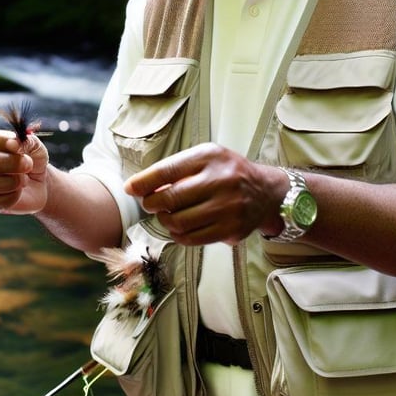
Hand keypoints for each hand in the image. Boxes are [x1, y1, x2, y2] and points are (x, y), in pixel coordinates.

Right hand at [0, 122, 49, 214]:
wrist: (37, 183)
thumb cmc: (30, 157)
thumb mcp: (33, 144)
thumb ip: (25, 141)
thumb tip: (15, 143)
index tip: (16, 144)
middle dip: (5, 162)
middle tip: (27, 163)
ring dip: (11, 181)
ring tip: (25, 179)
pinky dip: (13, 195)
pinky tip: (19, 190)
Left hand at [123, 142, 286, 244]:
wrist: (265, 191)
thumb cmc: (227, 172)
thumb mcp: (205, 158)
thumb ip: (176, 169)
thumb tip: (140, 187)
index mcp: (210, 157)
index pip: (168, 170)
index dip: (143, 182)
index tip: (130, 189)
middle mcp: (221, 180)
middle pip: (170, 198)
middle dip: (152, 204)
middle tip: (150, 205)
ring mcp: (228, 207)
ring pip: (178, 221)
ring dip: (165, 220)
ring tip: (167, 215)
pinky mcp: (231, 229)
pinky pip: (192, 238)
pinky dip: (178, 235)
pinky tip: (180, 228)